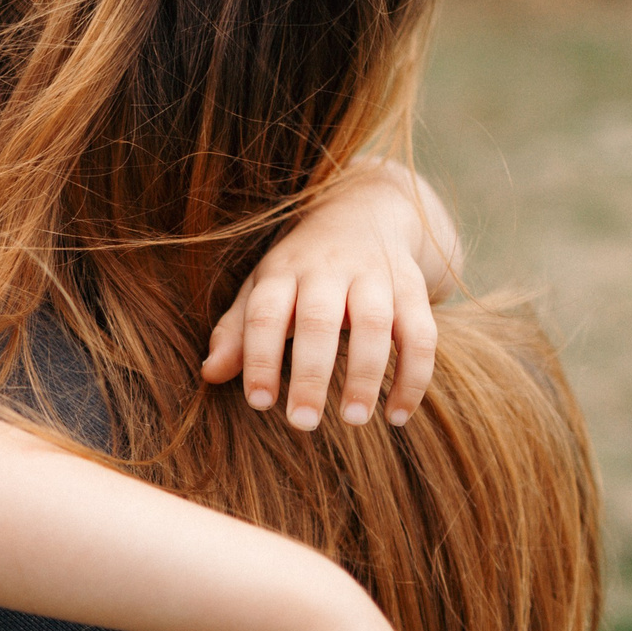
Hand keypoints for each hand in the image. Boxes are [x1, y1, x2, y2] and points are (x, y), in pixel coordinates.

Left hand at [201, 162, 449, 429]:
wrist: (368, 207)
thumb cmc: (302, 266)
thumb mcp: (264, 286)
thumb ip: (238, 330)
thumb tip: (210, 374)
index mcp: (284, 270)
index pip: (266, 313)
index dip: (260, 357)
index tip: (259, 403)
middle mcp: (329, 269)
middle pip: (319, 320)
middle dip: (310, 374)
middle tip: (302, 422)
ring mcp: (376, 276)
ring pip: (375, 324)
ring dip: (366, 375)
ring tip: (355, 420)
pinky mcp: (413, 288)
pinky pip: (421, 334)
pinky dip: (414, 376)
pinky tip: (398, 415)